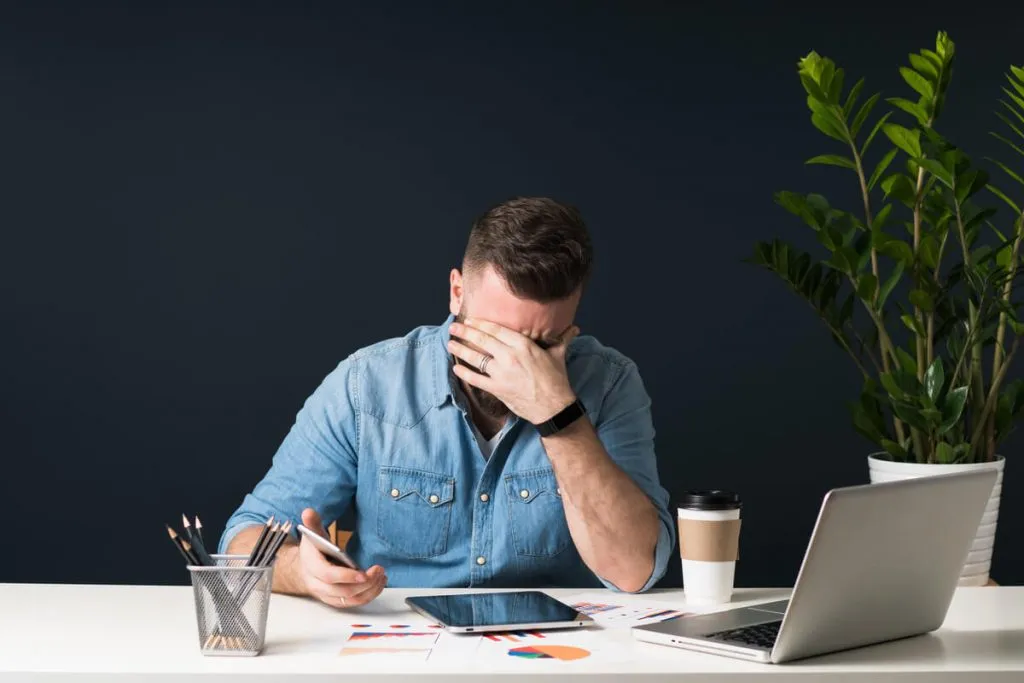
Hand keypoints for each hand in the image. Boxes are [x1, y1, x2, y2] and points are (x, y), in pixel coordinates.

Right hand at [296, 508, 386, 608]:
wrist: (305, 568)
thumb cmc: (313, 550)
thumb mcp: (312, 534)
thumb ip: (313, 523)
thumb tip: (308, 512)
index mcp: (311, 567)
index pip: (328, 576)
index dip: (346, 576)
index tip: (363, 574)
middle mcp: (317, 584)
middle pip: (342, 591)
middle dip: (364, 583)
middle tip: (379, 570)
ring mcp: (327, 595)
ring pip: (350, 599)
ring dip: (370, 590)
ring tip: (381, 575)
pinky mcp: (336, 601)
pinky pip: (354, 603)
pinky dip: (369, 595)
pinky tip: (378, 583)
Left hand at [448, 318, 579, 423]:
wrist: (554, 407)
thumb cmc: (557, 380)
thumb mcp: (558, 355)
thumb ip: (562, 338)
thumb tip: (574, 328)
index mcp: (524, 345)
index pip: (497, 330)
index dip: (481, 323)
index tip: (470, 319)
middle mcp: (510, 356)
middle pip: (483, 340)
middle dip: (465, 332)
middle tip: (454, 327)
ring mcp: (502, 373)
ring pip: (476, 358)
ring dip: (460, 350)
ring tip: (450, 343)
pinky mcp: (498, 389)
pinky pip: (476, 379)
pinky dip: (464, 373)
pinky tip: (455, 367)